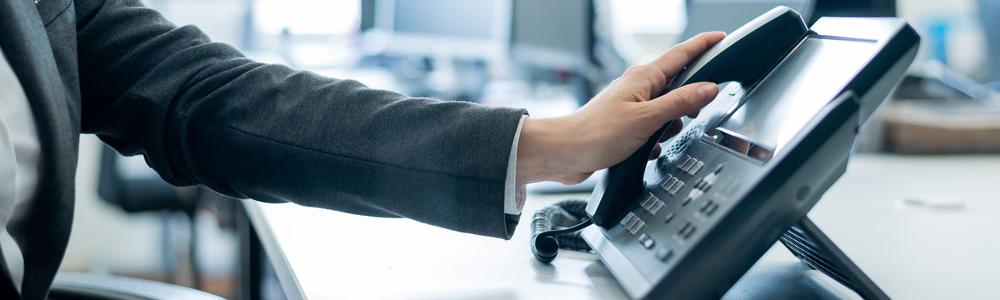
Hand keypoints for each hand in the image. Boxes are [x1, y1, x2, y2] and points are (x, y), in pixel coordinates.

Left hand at [516, 32, 725, 184]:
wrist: (565, 154)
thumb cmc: (596, 133)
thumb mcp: (646, 118)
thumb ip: (679, 103)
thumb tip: (708, 89)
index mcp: (643, 78)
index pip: (681, 54)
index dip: (703, 45)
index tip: (721, 38)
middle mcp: (638, 88)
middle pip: (677, 83)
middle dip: (689, 100)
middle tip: (695, 113)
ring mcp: (631, 106)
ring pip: (666, 111)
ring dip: (669, 126)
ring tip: (659, 137)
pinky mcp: (626, 126)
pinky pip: (652, 130)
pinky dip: (655, 141)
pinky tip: (646, 150)